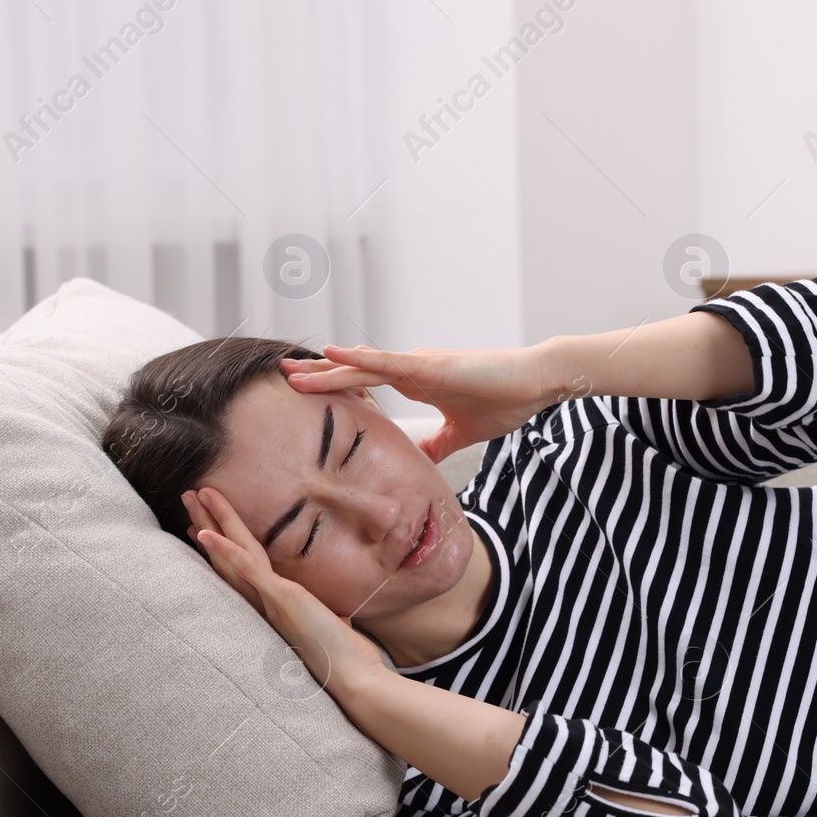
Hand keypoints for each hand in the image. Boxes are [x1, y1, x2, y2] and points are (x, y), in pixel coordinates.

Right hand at [181, 487, 385, 696]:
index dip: (219, 549)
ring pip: (232, 555)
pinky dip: (226, 550)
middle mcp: (262, 605)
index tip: (201, 530)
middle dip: (206, 524)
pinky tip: (206, 533)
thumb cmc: (347, 660)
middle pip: (227, 558)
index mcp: (271, 609)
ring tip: (191, 494)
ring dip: (210, 522)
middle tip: (186, 497)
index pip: (239, 573)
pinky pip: (247, 569)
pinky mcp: (281, 599)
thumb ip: (331, 621)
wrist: (354, 681)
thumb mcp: (336, 631)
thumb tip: (340, 619)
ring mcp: (268, 602)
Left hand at [278, 343, 562, 462]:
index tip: (303, 394)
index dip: (334, 388)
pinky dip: (358, 358)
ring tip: (291, 370)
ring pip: (362, 365)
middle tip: (281, 378)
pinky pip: (386, 361)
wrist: (535, 383)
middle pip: (353, 372)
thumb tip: (416, 462)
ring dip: (325, 369)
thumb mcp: (460, 433)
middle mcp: (410, 369)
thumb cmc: (504, 400)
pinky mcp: (430, 364)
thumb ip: (436, 445)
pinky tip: (333, 354)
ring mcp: (418, 364)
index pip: (365, 385)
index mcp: (415, 382)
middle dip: (317, 376)